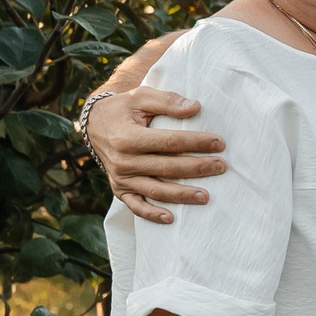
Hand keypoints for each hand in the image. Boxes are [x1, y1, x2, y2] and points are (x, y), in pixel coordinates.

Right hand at [89, 84, 224, 223]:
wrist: (94, 125)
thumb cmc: (123, 108)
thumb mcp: (141, 97)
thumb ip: (168, 101)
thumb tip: (195, 108)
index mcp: (128, 137)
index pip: (170, 142)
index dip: (196, 143)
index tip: (219, 143)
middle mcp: (123, 161)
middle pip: (167, 168)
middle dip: (197, 168)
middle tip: (221, 167)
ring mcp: (121, 178)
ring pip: (156, 190)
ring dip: (182, 195)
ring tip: (206, 196)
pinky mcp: (120, 189)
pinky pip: (136, 206)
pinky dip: (152, 214)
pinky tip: (172, 218)